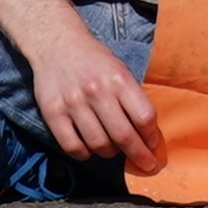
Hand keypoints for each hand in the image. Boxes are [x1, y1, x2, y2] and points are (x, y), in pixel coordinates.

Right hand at [24, 22, 161, 171]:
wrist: (57, 43)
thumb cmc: (94, 60)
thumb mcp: (120, 69)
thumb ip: (132, 97)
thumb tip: (147, 131)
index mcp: (119, 78)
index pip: (144, 116)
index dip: (151, 137)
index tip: (155, 147)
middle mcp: (97, 91)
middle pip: (123, 135)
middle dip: (138, 155)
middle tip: (146, 164)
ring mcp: (73, 103)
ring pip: (98, 144)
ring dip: (110, 153)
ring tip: (114, 150)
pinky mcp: (53, 113)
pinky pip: (72, 146)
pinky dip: (84, 154)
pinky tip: (90, 150)